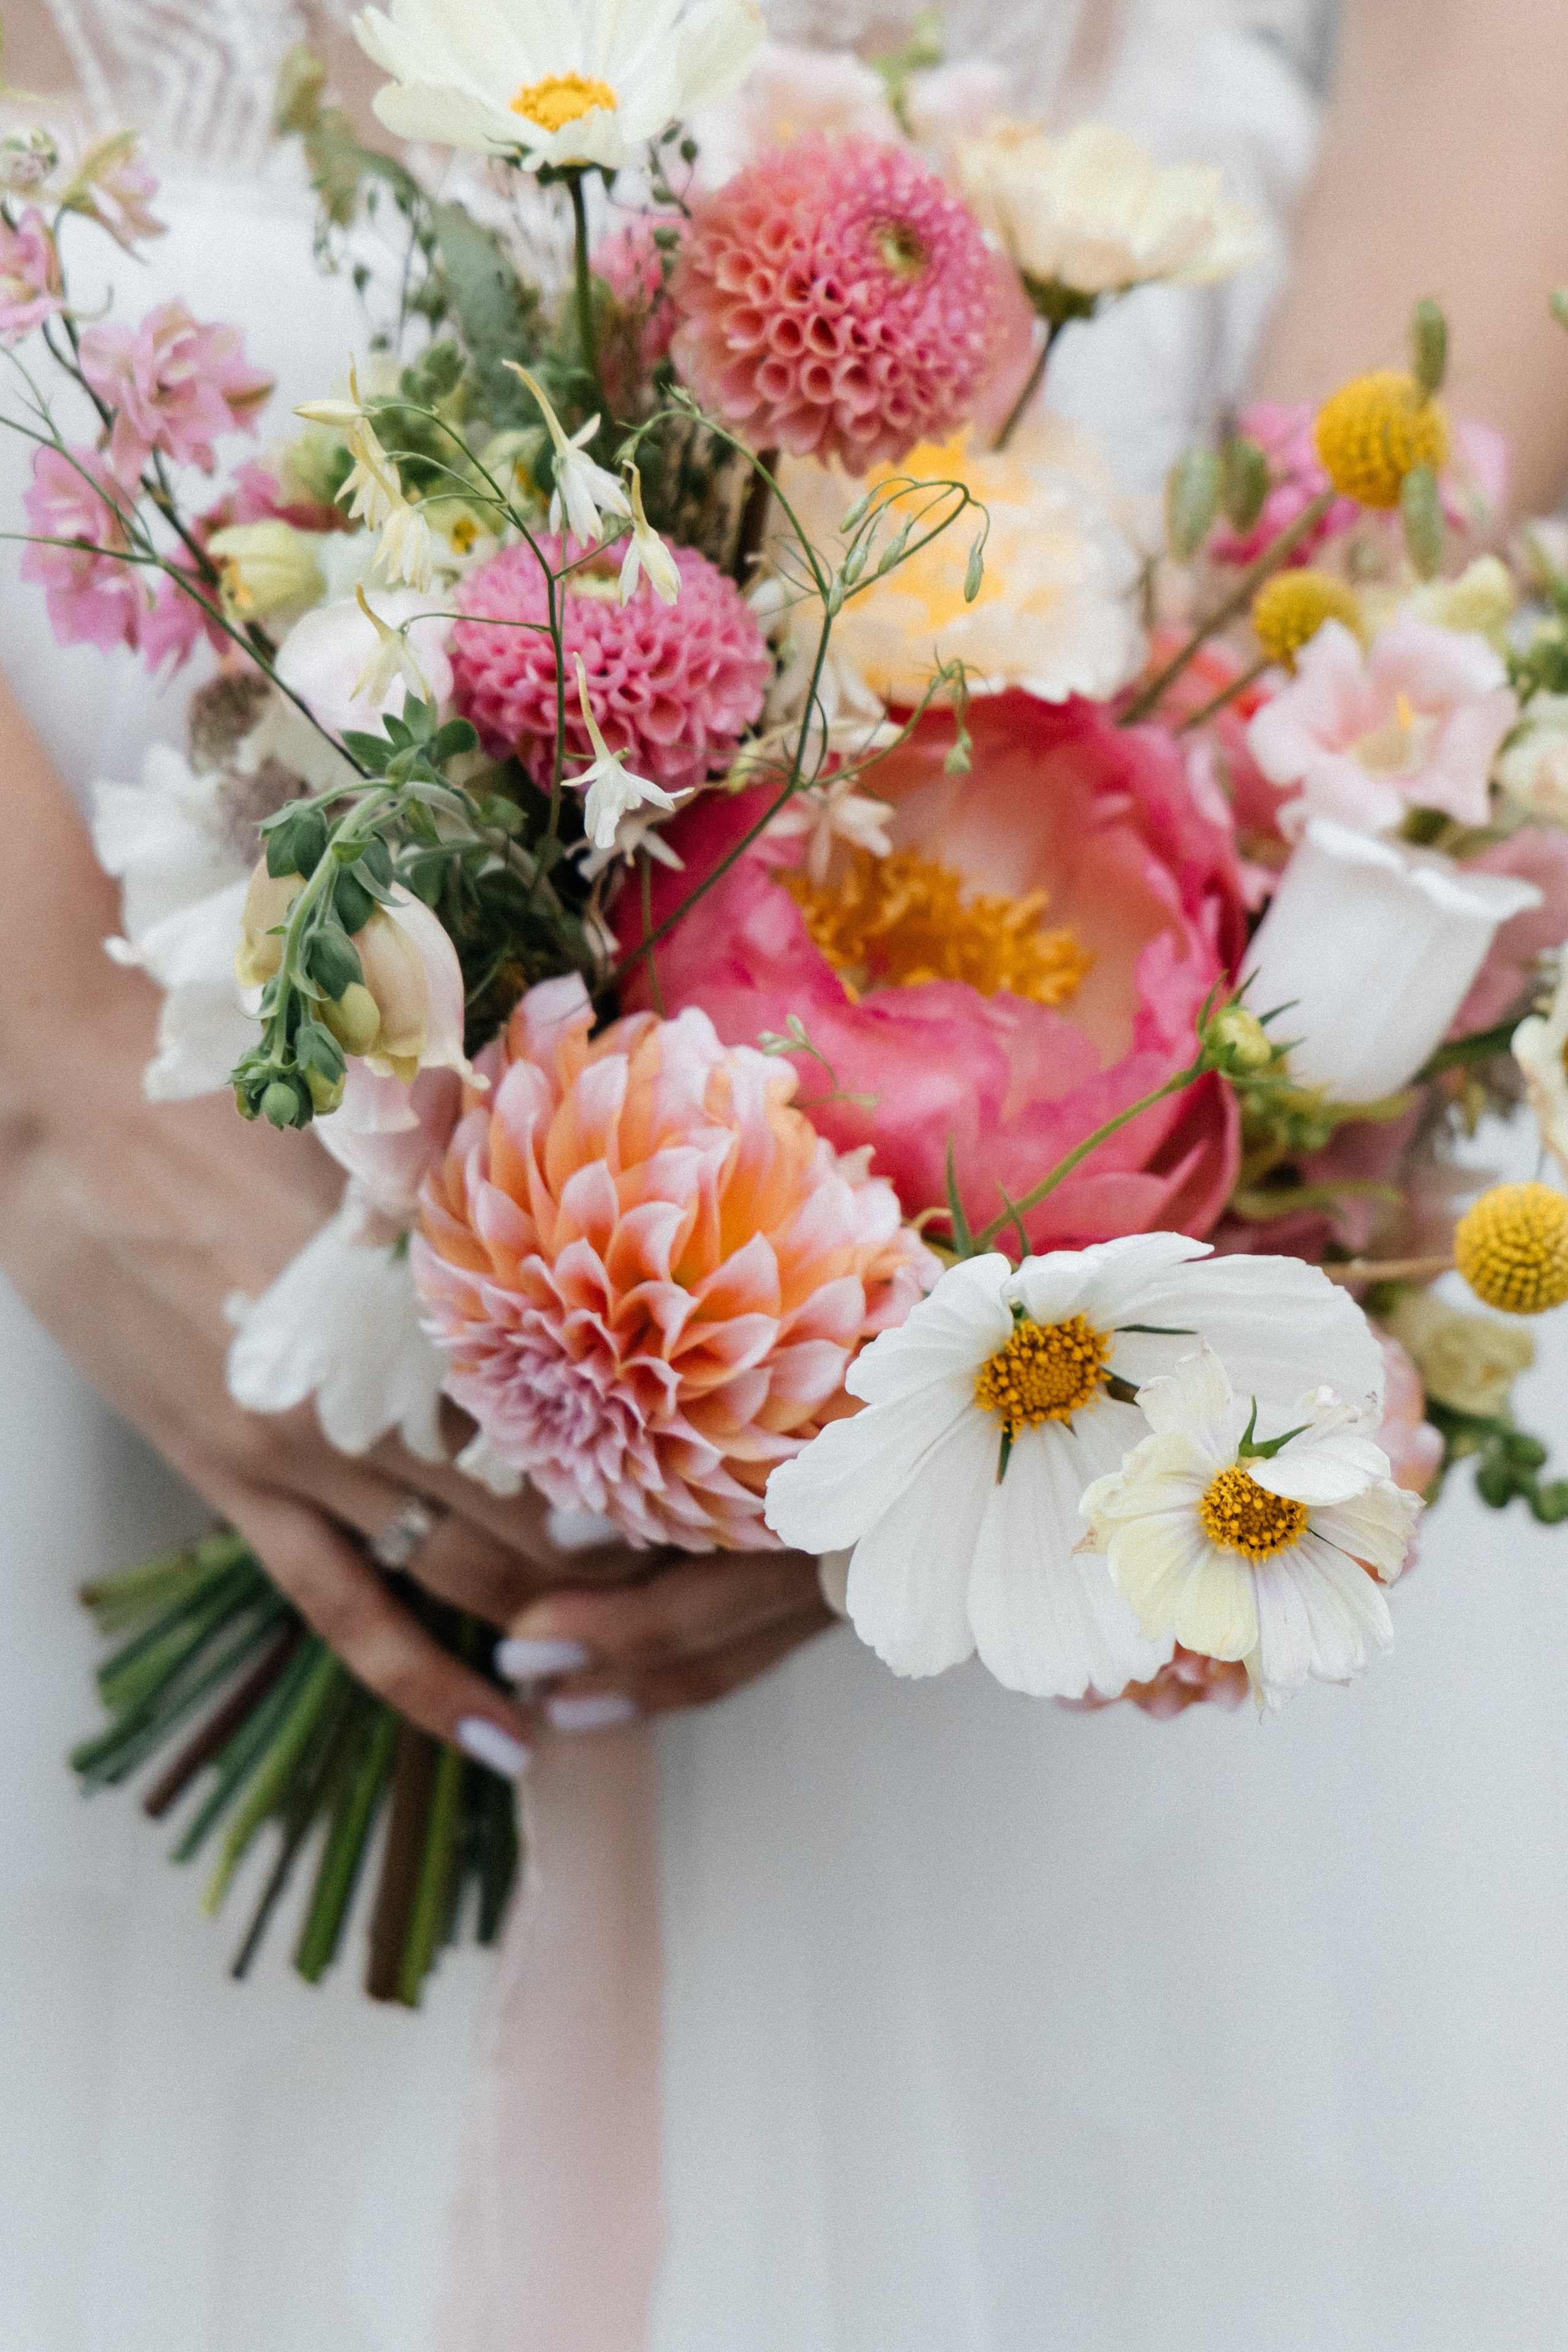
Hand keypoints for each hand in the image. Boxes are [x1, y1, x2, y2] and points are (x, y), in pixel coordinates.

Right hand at [0, 726, 834, 1761]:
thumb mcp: (381, 1121)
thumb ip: (489, 1171)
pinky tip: (503, 1736)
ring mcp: (307, 1448)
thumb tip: (601, 1155)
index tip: (761, 1482)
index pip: (600, 1400)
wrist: (66, 1105)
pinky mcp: (236, 1484)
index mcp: (438, 1284)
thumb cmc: (232, 1090)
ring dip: (559, 1622)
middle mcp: (388, 1379)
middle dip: (643, 1554)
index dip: (686, 1453)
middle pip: (551, 1498)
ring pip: (469, 1570)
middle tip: (733, 1589)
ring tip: (645, 1672)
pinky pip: (347, 1612)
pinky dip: (428, 1682)